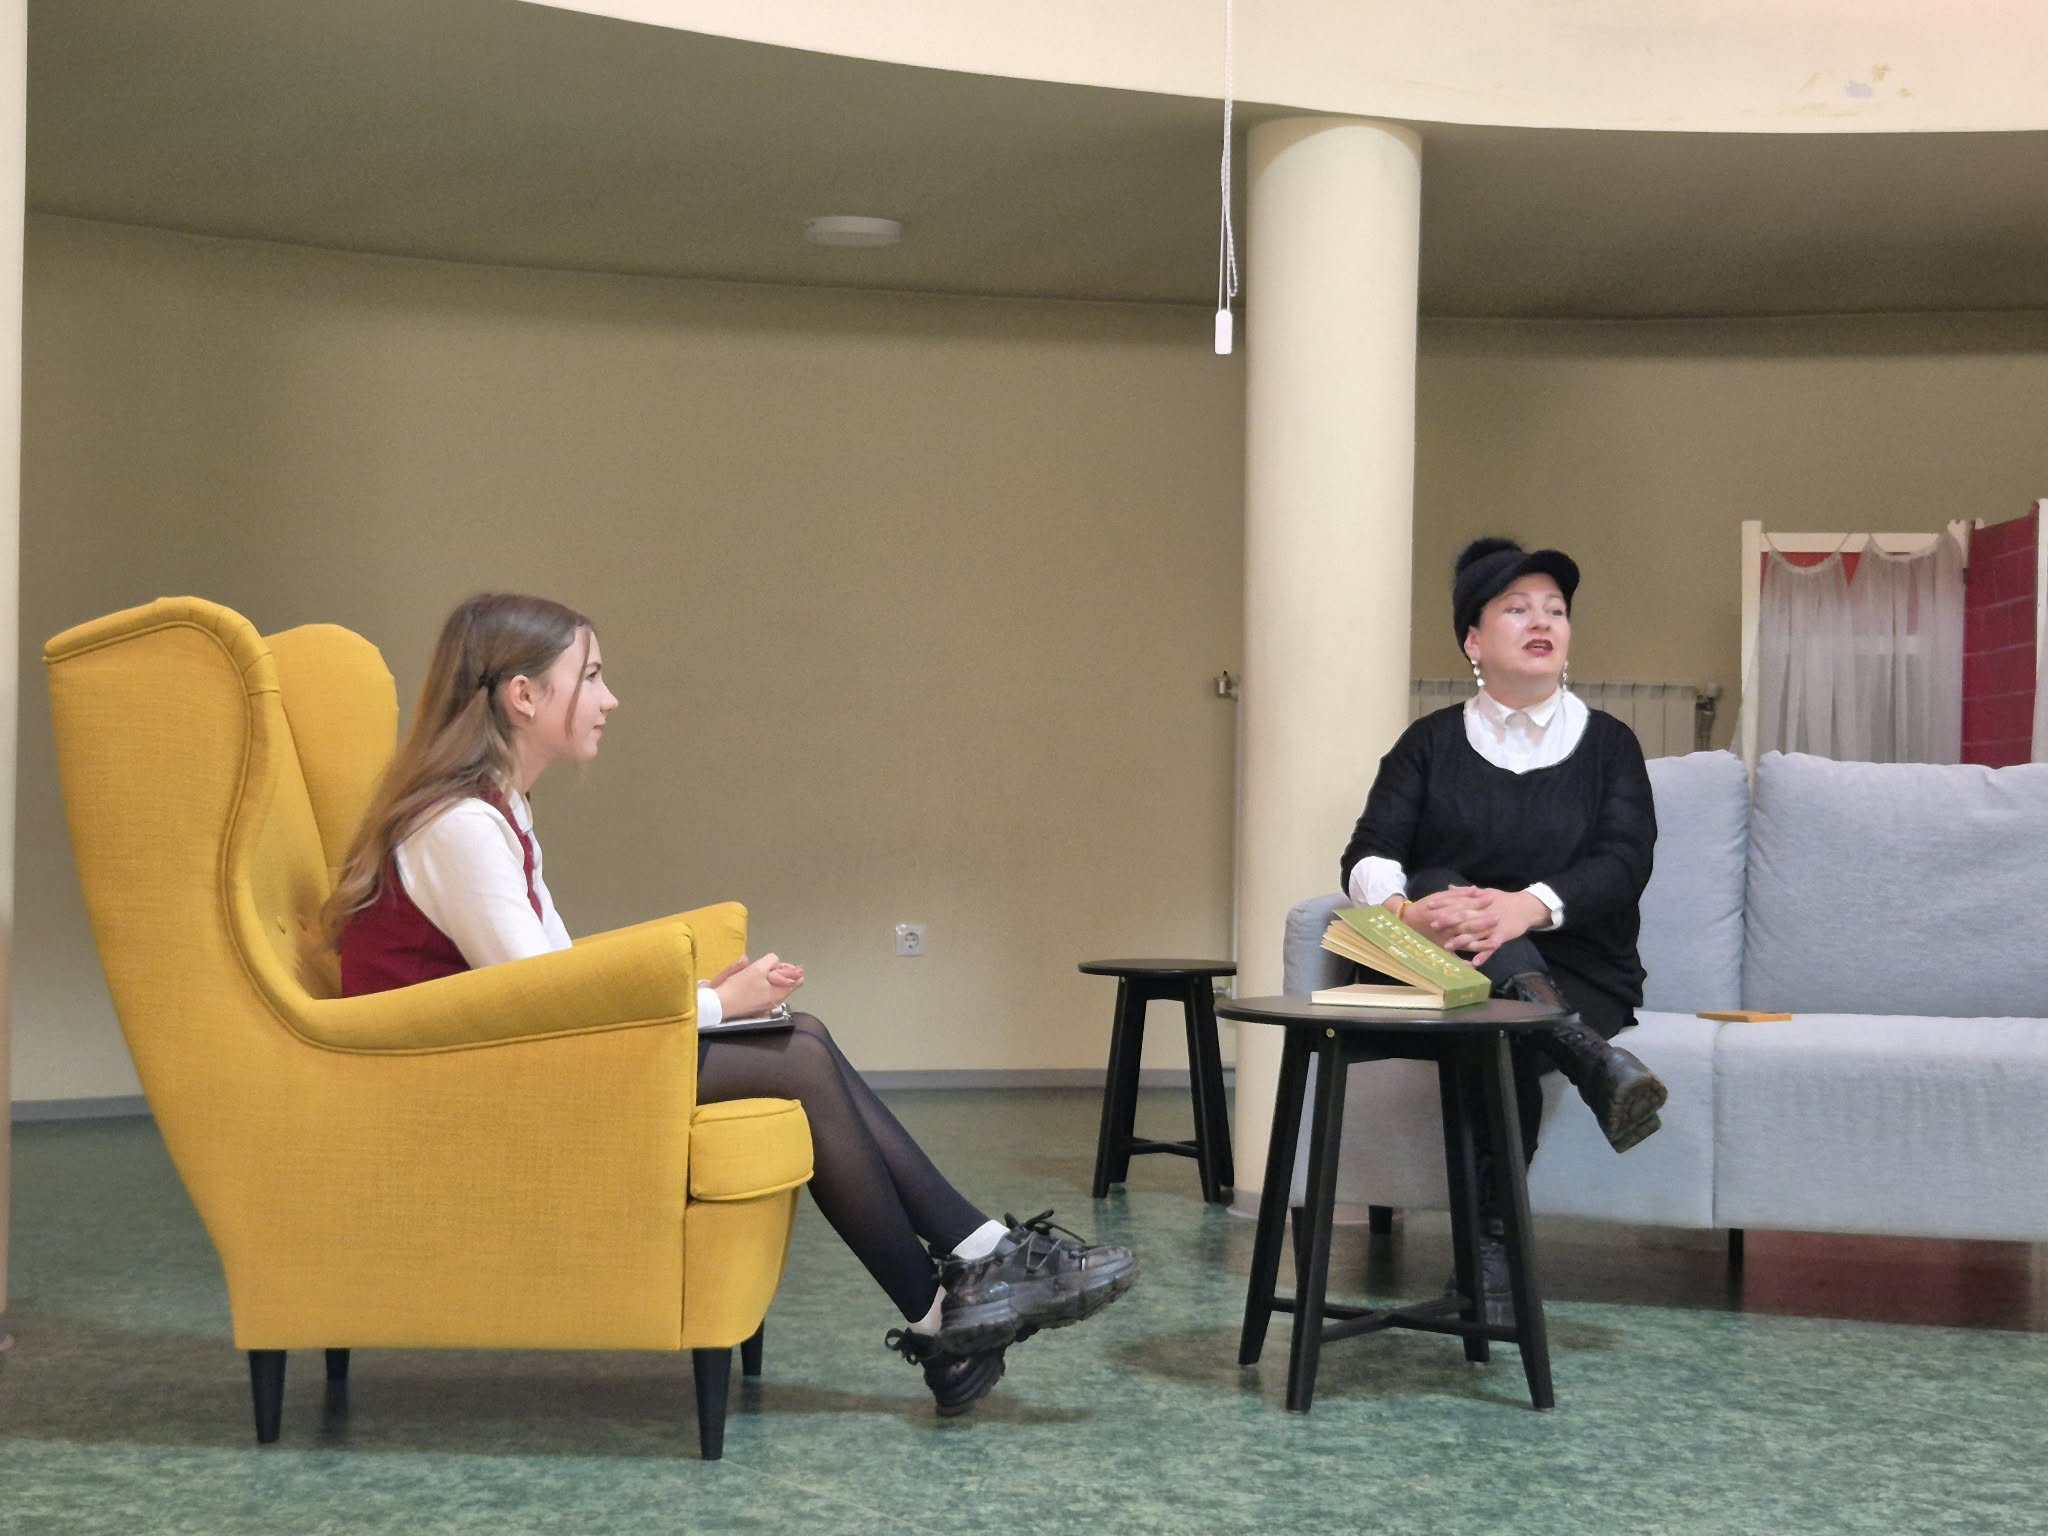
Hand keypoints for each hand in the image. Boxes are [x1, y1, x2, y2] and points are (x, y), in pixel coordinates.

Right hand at [712, 952, 805, 1017]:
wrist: (718, 1004)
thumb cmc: (738, 988)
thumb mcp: (758, 968)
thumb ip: (771, 961)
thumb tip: (775, 961)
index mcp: (779, 993)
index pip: (797, 981)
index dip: (791, 969)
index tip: (781, 963)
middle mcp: (774, 1001)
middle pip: (785, 983)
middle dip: (779, 971)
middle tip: (769, 965)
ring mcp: (764, 1004)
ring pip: (773, 986)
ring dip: (768, 976)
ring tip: (758, 971)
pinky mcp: (753, 1005)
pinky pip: (762, 991)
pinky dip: (759, 983)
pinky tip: (749, 979)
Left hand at [1402, 888, 1546, 966]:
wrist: (1526, 906)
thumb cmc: (1502, 899)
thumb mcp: (1484, 892)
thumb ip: (1465, 892)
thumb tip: (1449, 887)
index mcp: (1478, 902)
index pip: (1457, 901)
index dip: (1443, 903)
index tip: (1428, 906)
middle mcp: (1483, 913)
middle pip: (1464, 916)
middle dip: (1448, 921)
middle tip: (1433, 926)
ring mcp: (1492, 925)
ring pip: (1475, 933)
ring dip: (1462, 940)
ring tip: (1448, 946)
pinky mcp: (1502, 935)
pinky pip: (1492, 946)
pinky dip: (1484, 954)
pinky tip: (1475, 962)